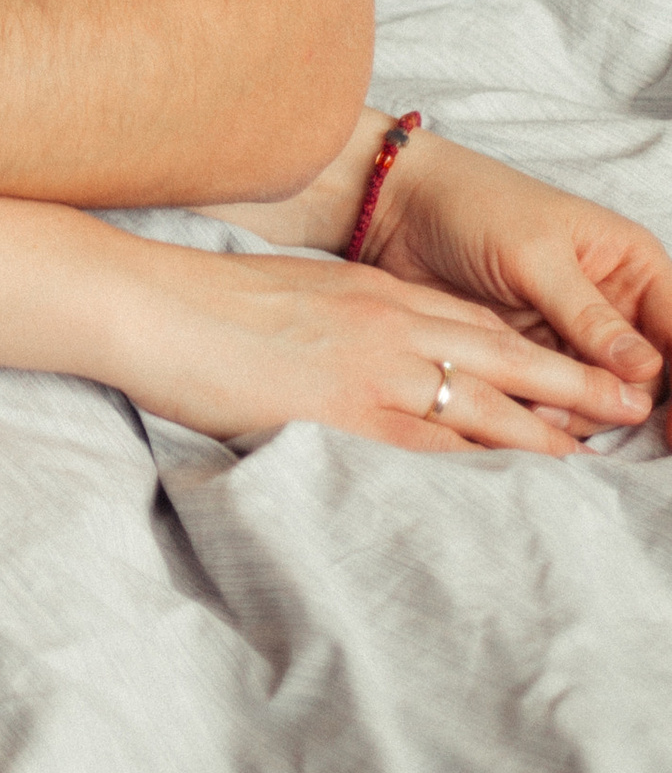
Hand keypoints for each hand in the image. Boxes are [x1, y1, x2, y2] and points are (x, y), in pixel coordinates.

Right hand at [106, 239, 656, 457]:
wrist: (149, 303)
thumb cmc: (203, 300)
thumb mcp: (292, 290)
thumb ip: (341, 316)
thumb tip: (363, 350)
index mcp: (373, 290)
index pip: (474, 322)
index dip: (532, 349)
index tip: (576, 373)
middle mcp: (387, 322)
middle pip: (501, 355)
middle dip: (570, 382)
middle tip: (626, 404)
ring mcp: (370, 367)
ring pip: (481, 402)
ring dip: (542, 429)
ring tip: (590, 454)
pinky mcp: (344, 412)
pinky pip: (428, 445)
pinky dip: (477, 464)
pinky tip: (511, 482)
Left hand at [362, 135, 671, 401]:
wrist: (398, 209)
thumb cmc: (471, 205)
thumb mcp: (534, 257)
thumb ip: (589, 317)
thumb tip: (648, 373)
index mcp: (633, 264)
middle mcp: (615, 303)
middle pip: (649, 378)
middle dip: (622, 404)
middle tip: (580, 413)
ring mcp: (574, 334)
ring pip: (603, 397)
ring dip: (580, 414)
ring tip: (538, 406)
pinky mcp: (535, 356)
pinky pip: (559, 400)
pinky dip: (549, 413)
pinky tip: (525, 411)